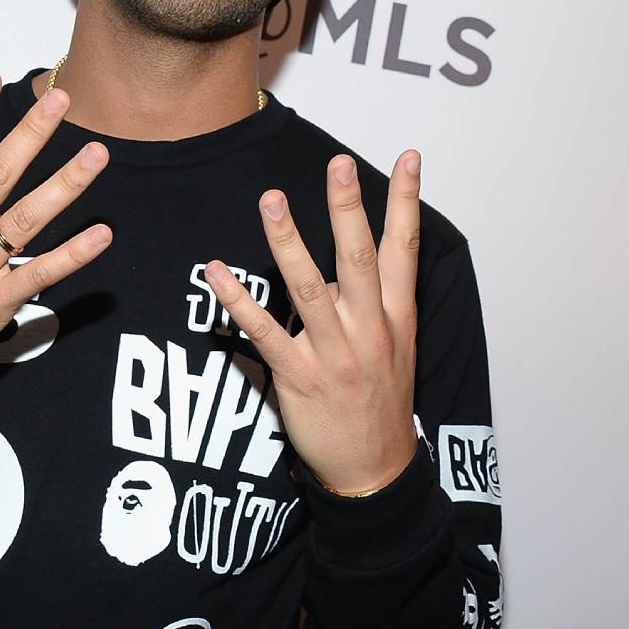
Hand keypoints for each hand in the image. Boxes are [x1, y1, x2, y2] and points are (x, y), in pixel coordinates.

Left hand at [204, 151, 422, 494]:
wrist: (376, 471)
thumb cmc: (379, 402)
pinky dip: (239, 300)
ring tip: (271, 200)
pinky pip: (265, 332)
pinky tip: (217, 272)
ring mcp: (336, 355)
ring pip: (310, 289)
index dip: (408, 201)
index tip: (410, 157)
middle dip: (348, 209)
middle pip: (360, 259)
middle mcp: (370, 330)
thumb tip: (341, 264)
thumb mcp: (394, 347)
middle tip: (338, 164)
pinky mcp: (300, 378)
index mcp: (396, 317)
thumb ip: (371, 302)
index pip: (404, 249)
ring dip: (288, 242)